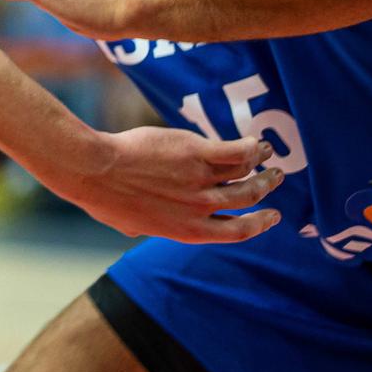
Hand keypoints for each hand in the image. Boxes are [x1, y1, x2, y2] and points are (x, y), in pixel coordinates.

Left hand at [40, 127, 283, 243]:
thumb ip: (150, 226)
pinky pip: (235, 151)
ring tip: (269, 155)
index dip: (259, 224)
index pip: (237, 231)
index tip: (273, 216)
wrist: (97, 171)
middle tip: (275, 178)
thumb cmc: (105, 197)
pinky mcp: (197, 153)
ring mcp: (201, 180)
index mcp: (190, 230)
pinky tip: (255, 141)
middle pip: (247, 198)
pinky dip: (250, 146)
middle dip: (265, 188)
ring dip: (262, 165)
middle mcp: (202, 207)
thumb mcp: (132, 223)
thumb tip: (142, 230)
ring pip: (245, 173)